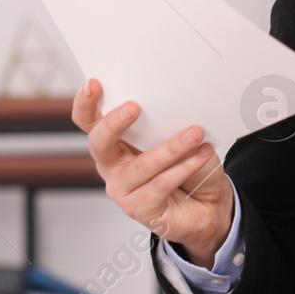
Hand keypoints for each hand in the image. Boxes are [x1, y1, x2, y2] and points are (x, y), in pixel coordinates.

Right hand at [73, 78, 235, 267]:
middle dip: (114, 123)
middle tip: (134, 108)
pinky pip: (159, 186)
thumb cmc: (188, 163)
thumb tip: (173, 103)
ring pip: (140, 166)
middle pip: (99, 143)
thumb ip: (166, 122)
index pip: (90, 121)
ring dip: (170, 148)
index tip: (94, 84)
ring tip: (194, 133)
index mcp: (115, 141)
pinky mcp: (139, 209)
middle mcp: (112, 165)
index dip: (86, 103)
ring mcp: (122, 189)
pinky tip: (199, 156)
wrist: (208, 203)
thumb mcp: (177, 134)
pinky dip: (182, 169)